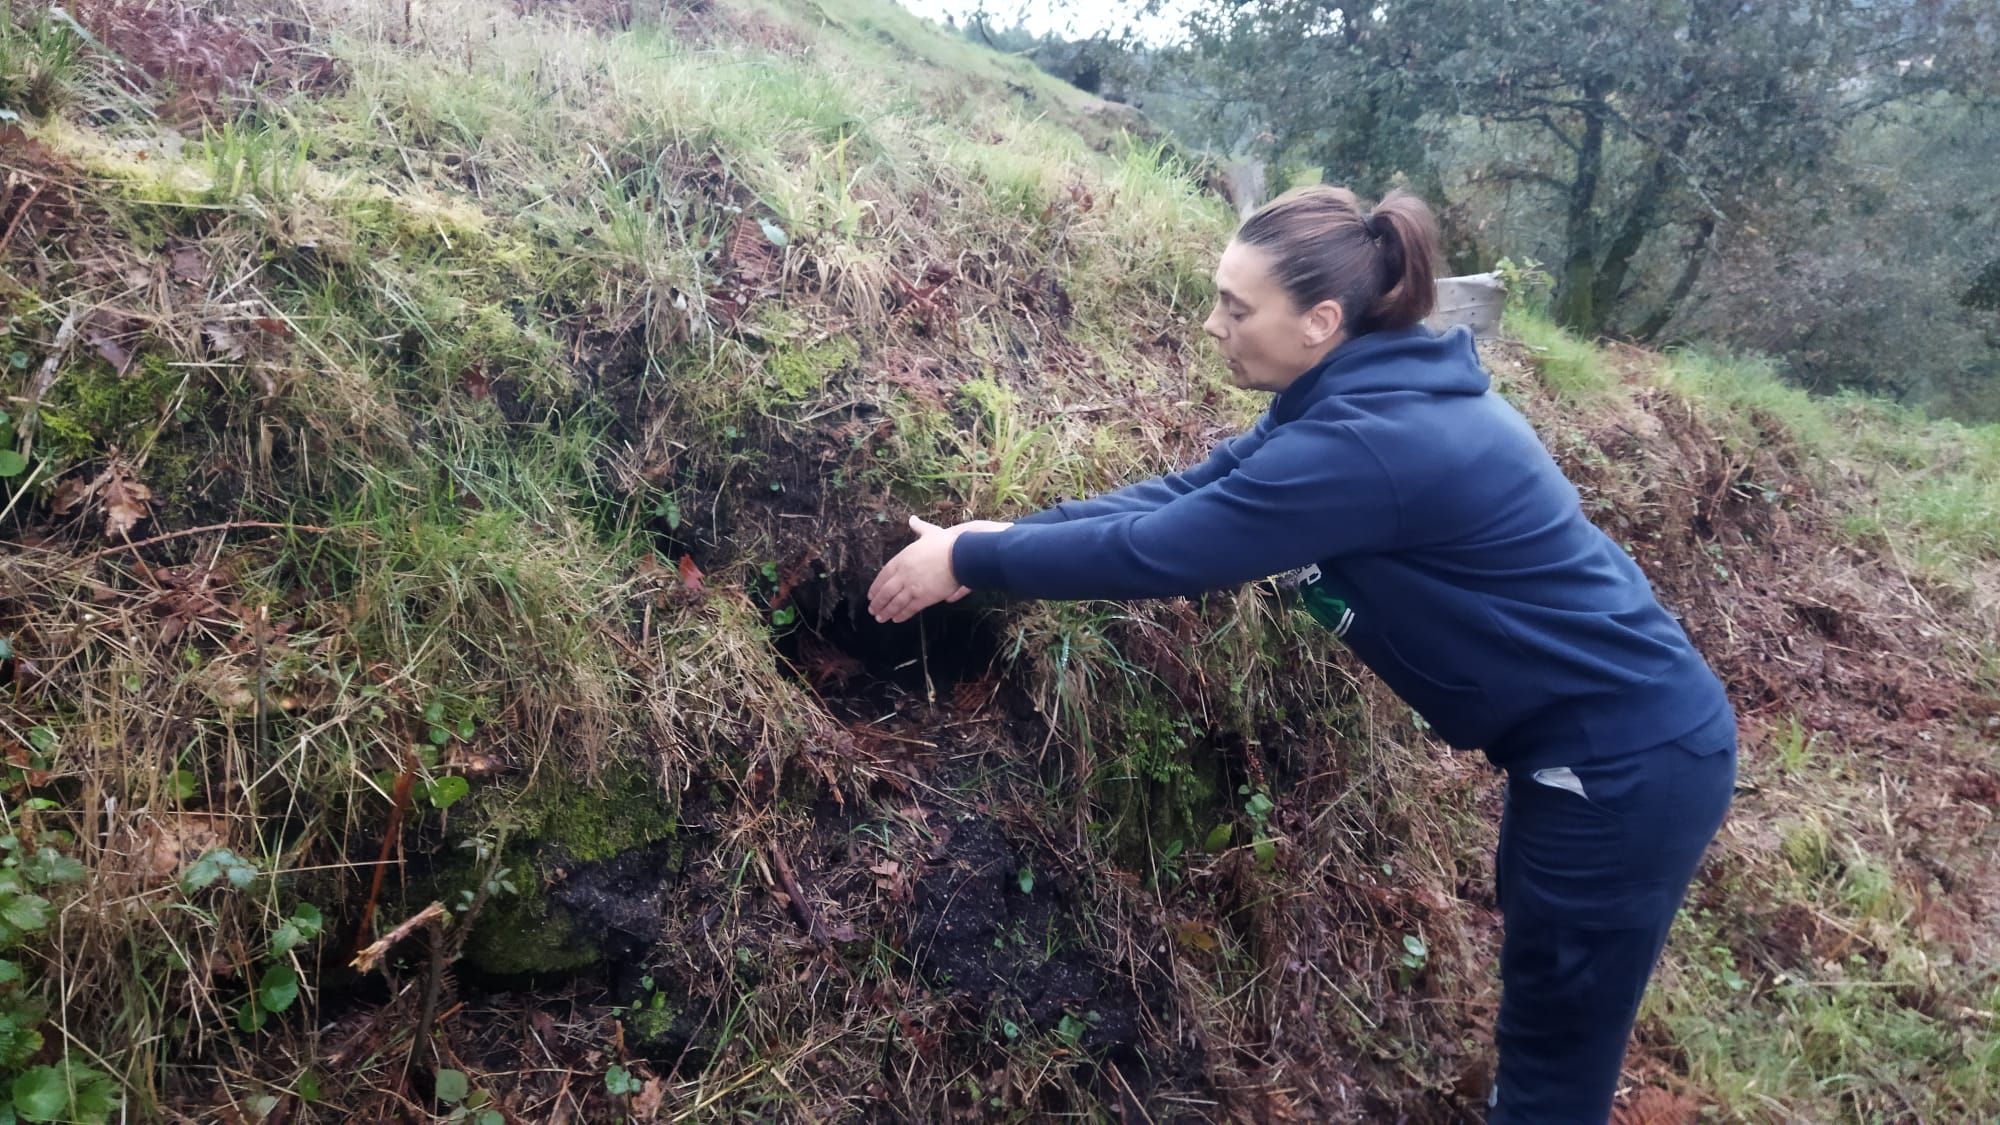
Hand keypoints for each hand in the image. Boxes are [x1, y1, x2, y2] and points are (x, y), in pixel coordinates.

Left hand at [868, 516, 1010, 623]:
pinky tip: (896, 619)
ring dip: (886, 611)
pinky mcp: (924, 597)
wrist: (959, 555)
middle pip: (886, 591)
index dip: (876, 586)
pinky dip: (902, 614)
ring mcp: (913, 586)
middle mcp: (904, 574)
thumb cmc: (945, 543)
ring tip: (880, 618)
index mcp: (902, 559)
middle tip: (872, 610)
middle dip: (878, 602)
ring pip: (895, 602)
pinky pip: (910, 608)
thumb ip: (919, 528)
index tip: (871, 594)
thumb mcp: (929, 532)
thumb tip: (913, 519)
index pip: (884, 575)